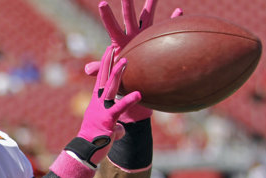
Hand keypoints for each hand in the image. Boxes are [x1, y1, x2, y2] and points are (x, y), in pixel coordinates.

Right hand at [76, 45, 141, 165]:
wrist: (85, 152)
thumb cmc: (95, 142)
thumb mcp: (106, 131)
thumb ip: (115, 126)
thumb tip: (120, 130)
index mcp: (96, 103)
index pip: (101, 79)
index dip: (105, 64)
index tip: (109, 50)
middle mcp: (98, 103)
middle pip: (104, 79)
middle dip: (110, 62)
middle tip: (115, 47)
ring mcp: (102, 110)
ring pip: (111, 88)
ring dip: (118, 74)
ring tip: (126, 61)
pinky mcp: (107, 120)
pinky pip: (120, 108)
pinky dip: (129, 100)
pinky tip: (138, 94)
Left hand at [84, 0, 182, 121]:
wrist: (136, 81)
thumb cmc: (121, 77)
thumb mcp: (110, 72)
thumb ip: (101, 69)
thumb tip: (87, 70)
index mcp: (120, 41)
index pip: (112, 27)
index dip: (107, 16)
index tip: (102, 3)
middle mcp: (132, 35)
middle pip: (129, 17)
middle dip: (127, 4)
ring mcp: (145, 36)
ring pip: (148, 17)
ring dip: (151, 4)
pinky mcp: (156, 40)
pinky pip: (165, 29)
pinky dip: (172, 21)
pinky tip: (178, 12)